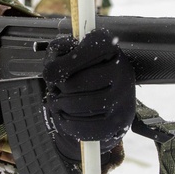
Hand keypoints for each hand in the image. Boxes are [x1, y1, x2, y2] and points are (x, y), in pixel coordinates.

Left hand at [43, 28, 135, 161]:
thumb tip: (52, 71)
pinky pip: (82, 127)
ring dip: (59, 106)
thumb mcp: (69, 50)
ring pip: (76, 106)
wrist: (109, 95)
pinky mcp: (120, 121)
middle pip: (73, 84)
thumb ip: (57, 53)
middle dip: (57, 89)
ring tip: (60, 102)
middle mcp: (122, 70)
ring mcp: (123, 98)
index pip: (81, 54)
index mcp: (109, 46)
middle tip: (56, 90)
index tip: (50, 73)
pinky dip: (68, 124)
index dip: (60, 66)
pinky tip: (67, 116)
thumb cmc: (85, 69)